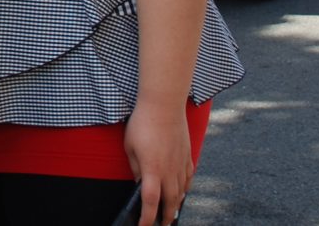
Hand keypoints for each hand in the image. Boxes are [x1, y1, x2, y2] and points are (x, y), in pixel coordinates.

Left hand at [123, 100, 193, 225]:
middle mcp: (169, 170)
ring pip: (181, 192)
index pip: (150, 202)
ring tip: (171, 214)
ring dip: (176, 205)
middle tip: (161, 225)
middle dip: (166, 217)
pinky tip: (182, 192)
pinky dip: (186, 188)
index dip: (147, 218)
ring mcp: (180, 163)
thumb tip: (139, 181)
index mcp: (152, 170)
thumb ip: (135, 167)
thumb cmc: (143, 123)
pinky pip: (188, 178)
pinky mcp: (187, 155)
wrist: (164, 104)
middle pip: (170, 202)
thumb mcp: (130, 146)